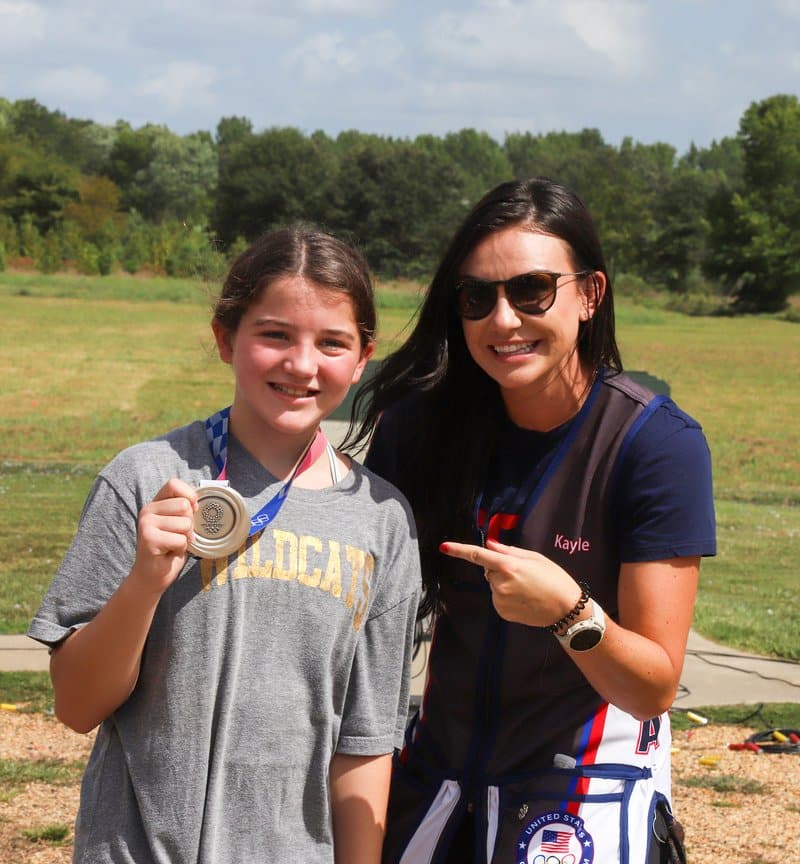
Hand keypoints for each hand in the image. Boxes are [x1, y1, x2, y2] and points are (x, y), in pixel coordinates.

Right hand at [131, 479, 197, 595]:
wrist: (153, 576)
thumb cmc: (170, 548)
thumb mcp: (179, 524)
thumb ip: (185, 510)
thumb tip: (198, 501)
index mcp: (156, 503)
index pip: (174, 483)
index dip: (189, 495)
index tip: (192, 510)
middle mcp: (148, 510)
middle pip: (184, 505)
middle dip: (189, 524)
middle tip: (178, 535)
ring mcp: (146, 524)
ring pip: (185, 523)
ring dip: (185, 538)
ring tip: (172, 544)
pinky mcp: (149, 539)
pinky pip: (181, 540)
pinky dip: (181, 549)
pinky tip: (169, 552)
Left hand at [439, 538, 582, 627]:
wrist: (566, 609)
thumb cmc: (554, 579)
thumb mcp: (535, 558)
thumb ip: (509, 551)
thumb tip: (490, 545)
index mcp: (508, 566)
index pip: (478, 555)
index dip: (459, 550)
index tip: (444, 546)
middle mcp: (500, 583)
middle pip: (489, 570)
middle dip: (499, 569)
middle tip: (523, 574)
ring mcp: (499, 600)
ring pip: (494, 585)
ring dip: (504, 584)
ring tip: (527, 588)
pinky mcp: (502, 612)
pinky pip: (498, 598)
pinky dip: (507, 597)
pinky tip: (524, 599)